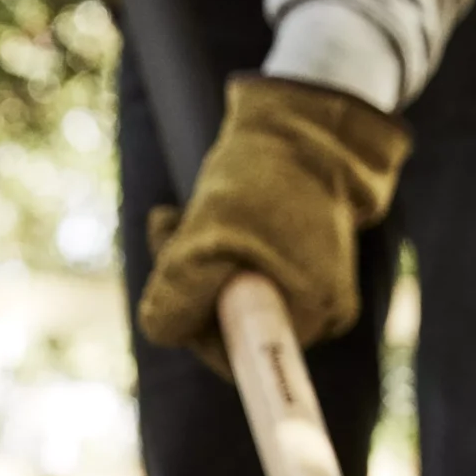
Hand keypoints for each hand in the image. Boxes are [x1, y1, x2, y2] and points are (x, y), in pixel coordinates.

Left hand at [137, 76, 409, 369]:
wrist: (308, 119)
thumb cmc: (268, 174)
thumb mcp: (213, 231)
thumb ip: (181, 291)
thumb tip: (159, 331)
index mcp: (314, 312)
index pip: (241, 356)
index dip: (196, 330)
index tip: (174, 288)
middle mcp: (317, 306)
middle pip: (231, 322)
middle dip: (188, 282)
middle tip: (166, 229)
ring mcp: (308, 279)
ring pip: (228, 290)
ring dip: (190, 257)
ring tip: (173, 215)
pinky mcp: (295, 252)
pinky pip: (241, 265)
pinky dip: (210, 243)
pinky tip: (195, 212)